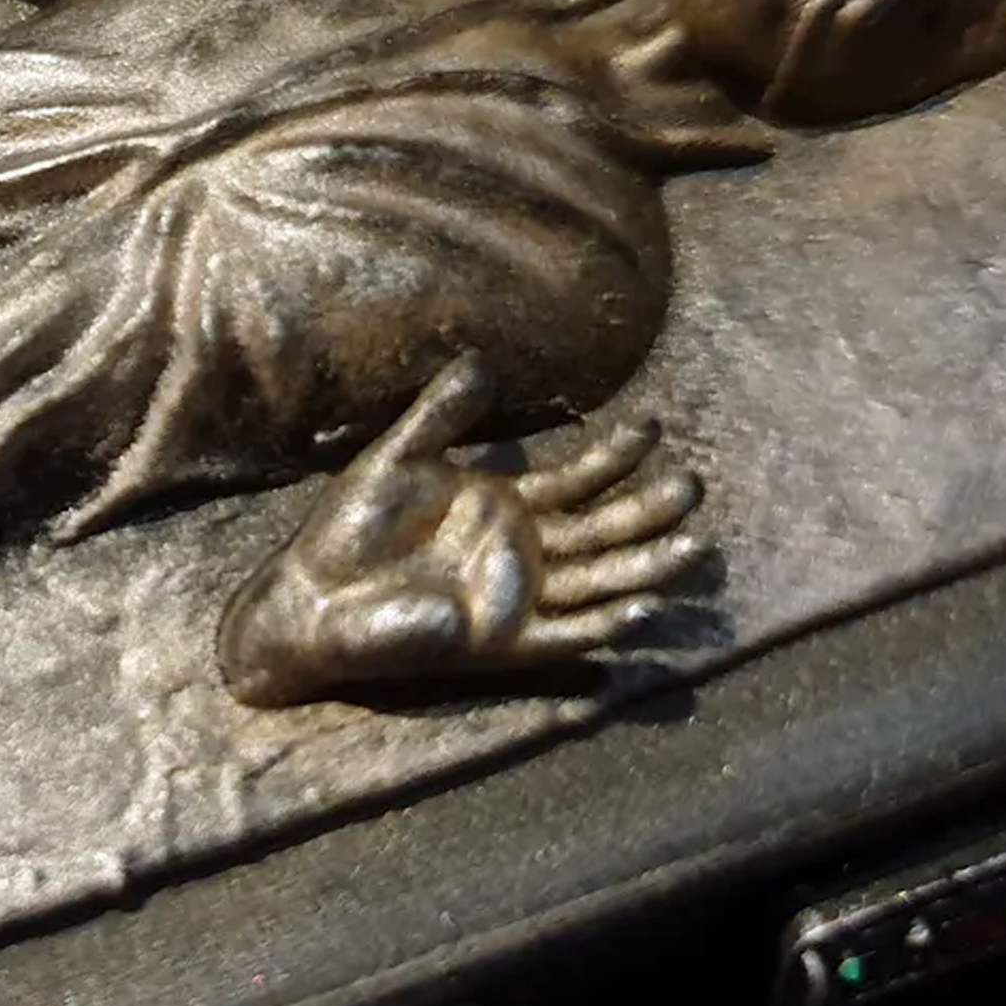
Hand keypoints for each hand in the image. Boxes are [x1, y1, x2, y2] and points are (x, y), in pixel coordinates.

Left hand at [217, 355, 710, 706]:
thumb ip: (439, 416)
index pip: (573, 480)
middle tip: (693, 484)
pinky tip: (640, 611)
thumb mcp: (395, 459)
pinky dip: (603, 628)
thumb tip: (480, 362)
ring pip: (598, 582)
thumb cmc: (348, 531)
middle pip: (600, 529)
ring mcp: (513, 599)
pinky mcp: (498, 642)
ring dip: (645, 567)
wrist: (309, 597)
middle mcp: (519, 553)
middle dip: (647, 510)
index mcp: (499, 506)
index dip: (613, 456)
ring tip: (696, 547)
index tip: (651, 425)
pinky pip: (564, 637)